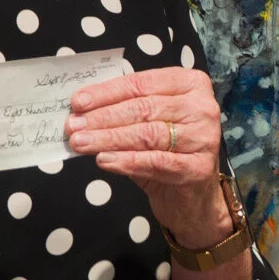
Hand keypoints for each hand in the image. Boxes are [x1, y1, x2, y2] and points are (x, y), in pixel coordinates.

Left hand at [66, 67, 231, 248]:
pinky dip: (127, 161)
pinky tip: (104, 160)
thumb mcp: (148, 123)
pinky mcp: (199, 168)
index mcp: (191, 84)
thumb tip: (82, 109)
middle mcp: (203, 107)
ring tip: (81, 143)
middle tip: (73, 125)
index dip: (107, 92)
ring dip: (109, 139)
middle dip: (103, 117)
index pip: (143, 83)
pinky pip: (157, 162)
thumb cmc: (167, 152)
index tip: (78, 102)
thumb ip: (124, 110)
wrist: (193, 196)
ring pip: (148, 134)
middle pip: (144, 108)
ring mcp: (205, 138)